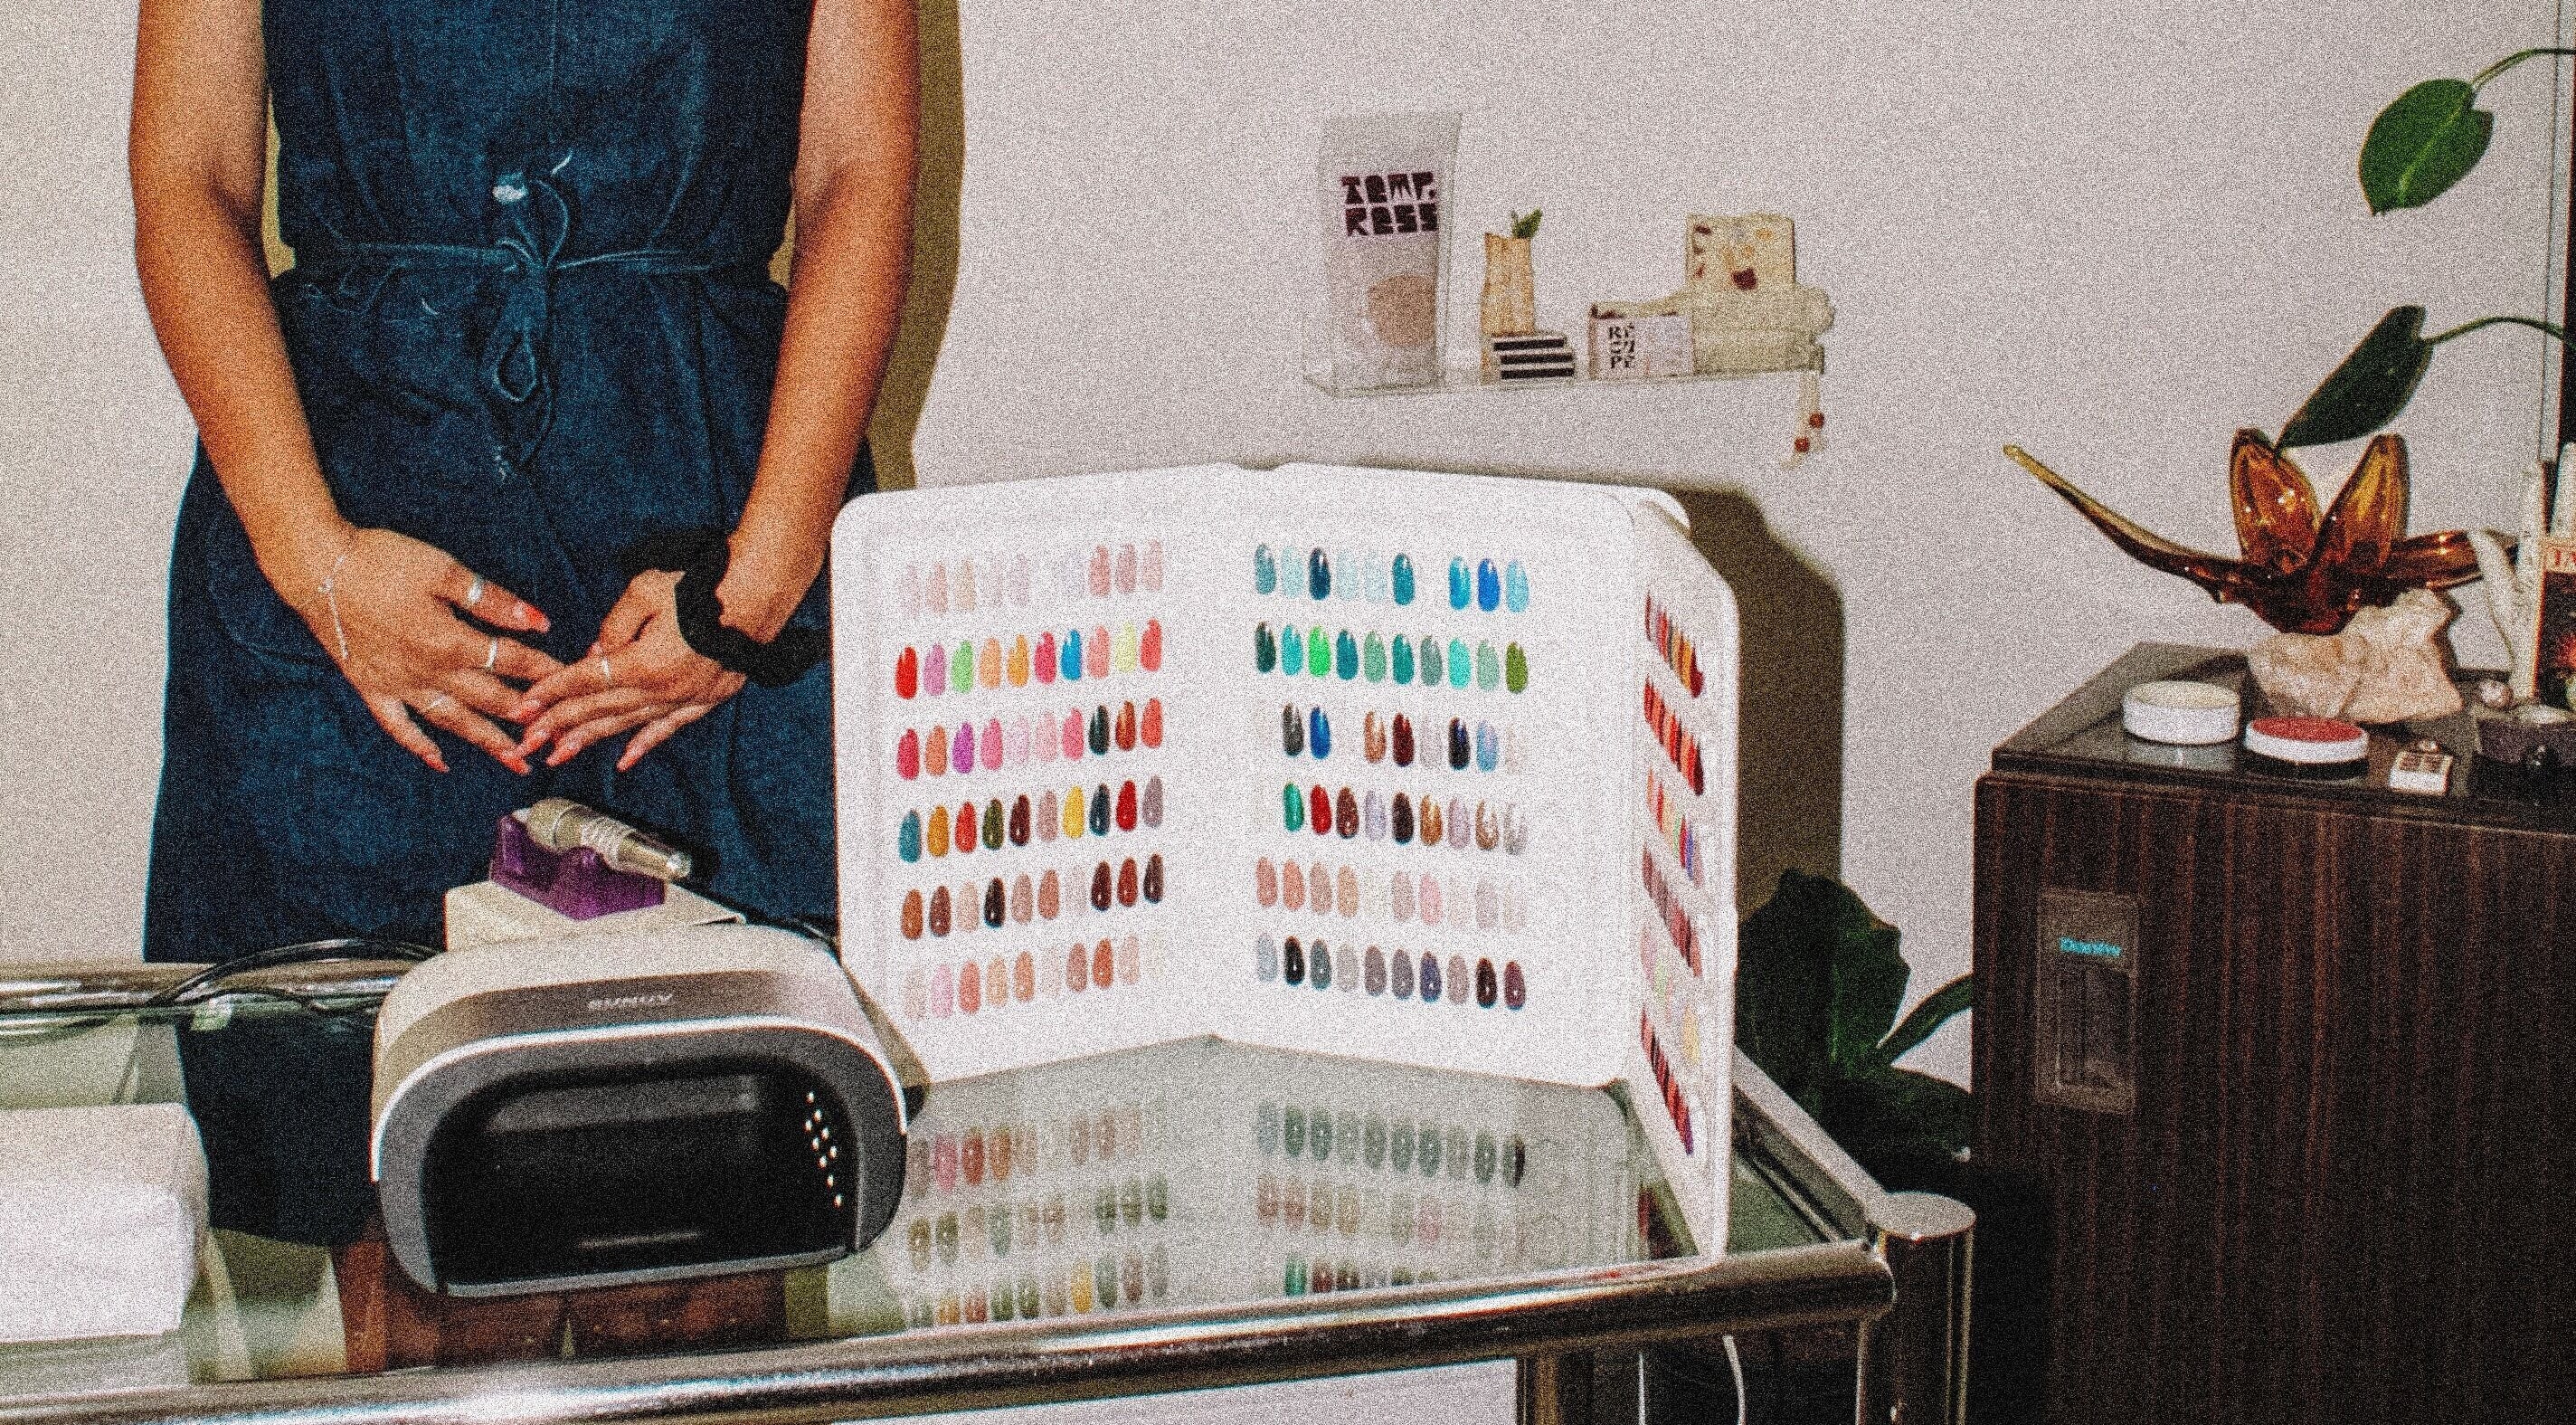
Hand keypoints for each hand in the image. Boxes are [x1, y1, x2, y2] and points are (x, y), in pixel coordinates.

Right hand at [301, 528, 560, 773]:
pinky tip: (440, 762)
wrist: (316, 567)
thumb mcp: (443, 572)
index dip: (544, 670)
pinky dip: (419, 747)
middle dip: (526, 717)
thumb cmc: (382, 561)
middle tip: (557, 736)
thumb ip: (493, 601)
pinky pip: (399, 727)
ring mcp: (398, 685)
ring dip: (486, 742)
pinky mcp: (370, 688)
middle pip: (489, 700)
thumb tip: (538, 621)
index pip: (511, 662)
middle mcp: (428, 673)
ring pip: (452, 722)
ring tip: (517, 762)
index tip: (571, 681)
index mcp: (450, 642)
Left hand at [514, 571, 746, 770]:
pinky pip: (669, 728)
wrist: (758, 595)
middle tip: (525, 743)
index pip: (585, 680)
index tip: (524, 706)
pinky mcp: (705, 699)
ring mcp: (684, 699)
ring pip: (627, 724)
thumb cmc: (700, 586)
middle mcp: (661, 690)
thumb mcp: (645, 592)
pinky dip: (645, 744)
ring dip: (590, 740)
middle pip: (599, 710)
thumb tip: (594, 653)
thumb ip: (614, 626)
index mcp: (643, 663)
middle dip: (558, 726)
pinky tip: (624, 760)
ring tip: (557, 756)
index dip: (552, 692)